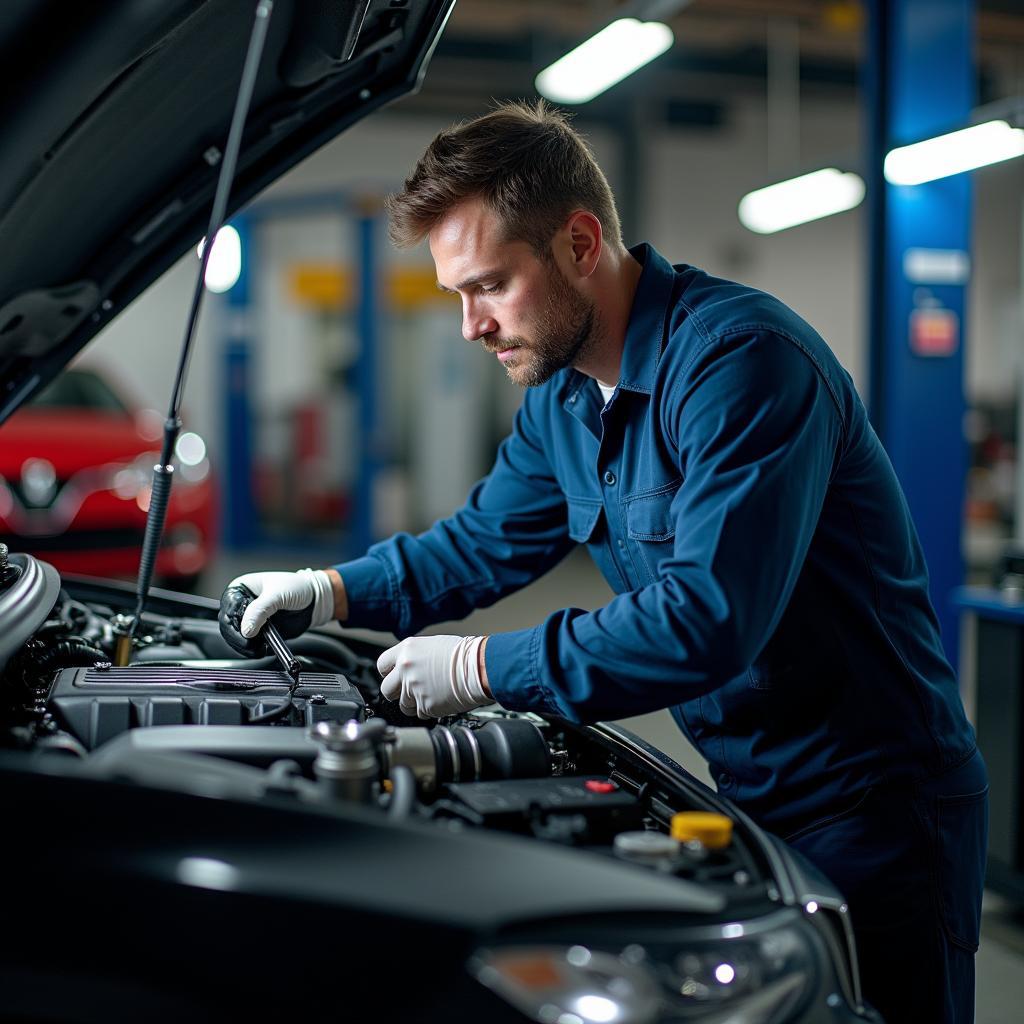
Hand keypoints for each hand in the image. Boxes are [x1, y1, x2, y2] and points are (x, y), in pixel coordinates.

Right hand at [218, 569, 334, 656]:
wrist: (313, 600)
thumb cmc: (297, 588)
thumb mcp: (278, 595)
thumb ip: (260, 610)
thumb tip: (246, 630)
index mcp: (241, 588)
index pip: (228, 606)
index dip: (235, 619)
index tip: (246, 629)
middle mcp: (240, 604)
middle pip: (227, 624)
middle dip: (238, 636)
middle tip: (251, 644)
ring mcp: (248, 619)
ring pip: (235, 637)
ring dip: (245, 646)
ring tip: (260, 648)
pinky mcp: (257, 632)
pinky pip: (248, 645)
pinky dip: (254, 650)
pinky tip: (265, 649)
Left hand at [378, 635, 489, 718]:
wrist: (478, 667)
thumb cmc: (462, 655)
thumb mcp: (432, 645)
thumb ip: (414, 657)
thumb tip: (407, 667)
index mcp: (407, 650)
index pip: (382, 665)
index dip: (389, 673)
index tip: (395, 676)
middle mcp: (405, 669)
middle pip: (386, 689)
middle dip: (397, 692)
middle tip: (410, 690)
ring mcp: (413, 688)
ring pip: (403, 705)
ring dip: (413, 703)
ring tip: (430, 694)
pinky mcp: (424, 705)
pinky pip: (420, 713)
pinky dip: (429, 709)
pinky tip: (440, 699)